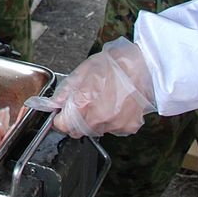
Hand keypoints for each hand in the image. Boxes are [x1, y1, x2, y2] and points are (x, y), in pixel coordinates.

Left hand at [38, 37, 156, 137]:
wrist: (143, 66)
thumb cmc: (114, 65)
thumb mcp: (83, 71)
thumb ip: (66, 90)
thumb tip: (54, 103)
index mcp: (84, 102)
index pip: (63, 125)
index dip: (60, 119)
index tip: (62, 115)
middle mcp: (99, 117)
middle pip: (77, 131)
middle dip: (75, 121)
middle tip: (83, 105)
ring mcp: (114, 124)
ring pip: (95, 131)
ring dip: (93, 121)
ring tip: (102, 101)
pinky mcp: (128, 127)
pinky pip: (113, 129)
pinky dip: (111, 121)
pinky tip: (115, 106)